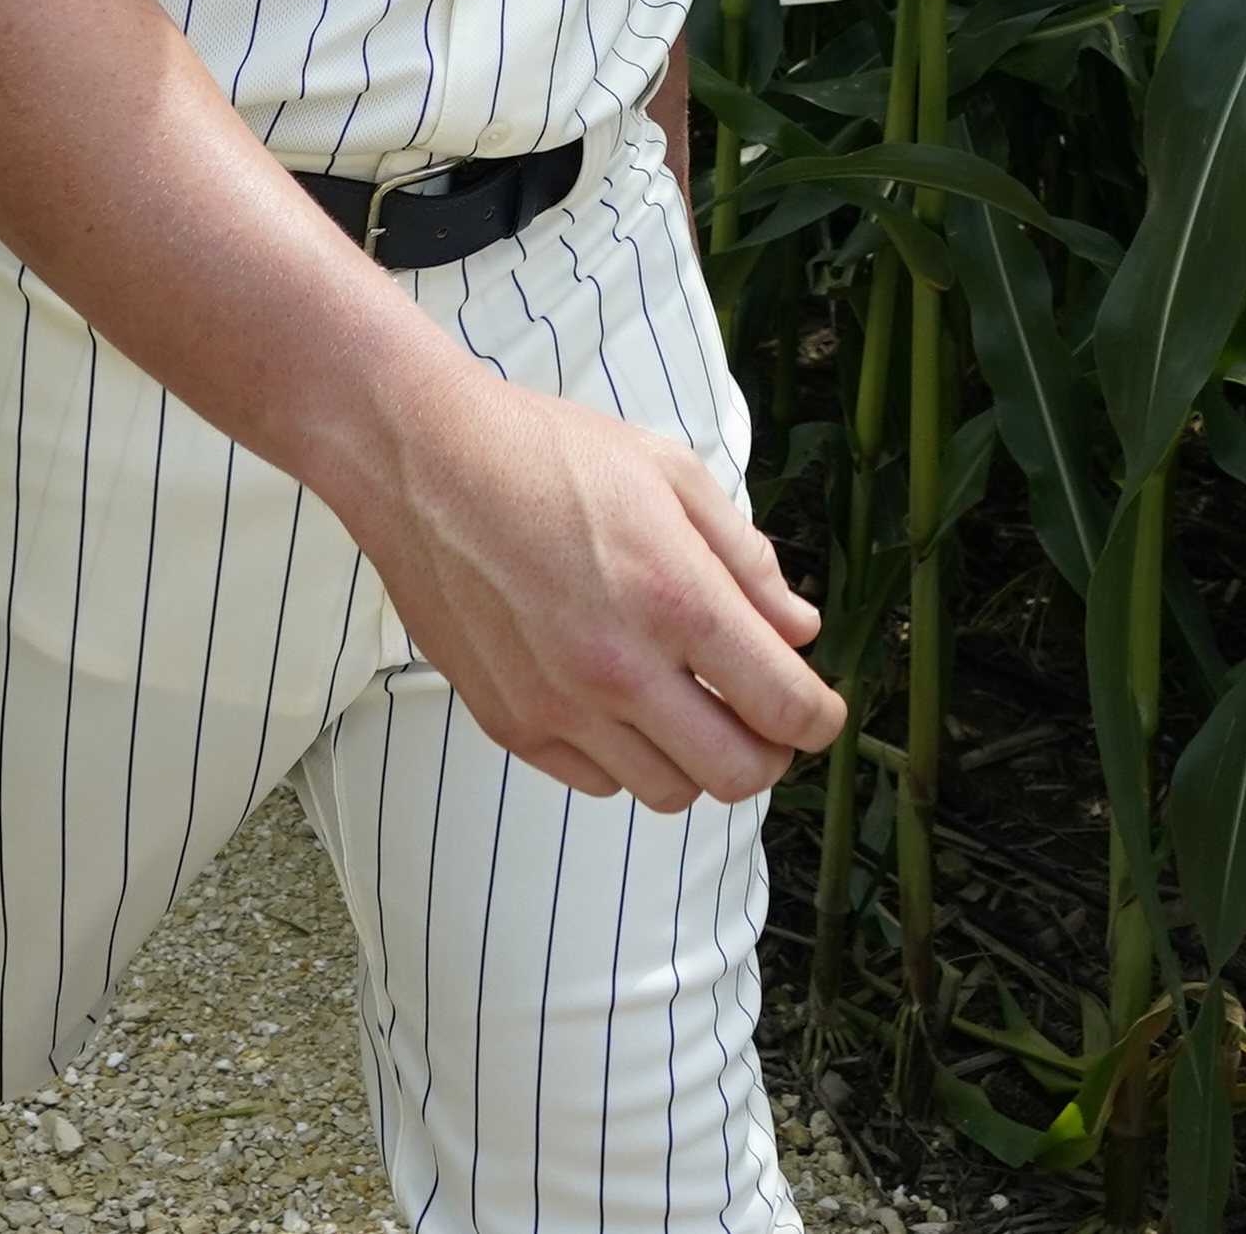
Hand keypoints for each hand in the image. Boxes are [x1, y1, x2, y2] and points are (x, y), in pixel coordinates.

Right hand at [333, 368, 841, 811]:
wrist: (425, 462)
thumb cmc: (548, 453)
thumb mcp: (670, 474)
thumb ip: (746, 560)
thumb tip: (798, 629)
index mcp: (675, 598)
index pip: (783, 706)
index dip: (820, 719)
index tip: (820, 711)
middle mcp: (620, 667)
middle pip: (735, 774)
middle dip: (769, 755)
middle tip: (764, 720)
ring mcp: (559, 705)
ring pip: (667, 791)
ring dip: (695, 760)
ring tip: (689, 709)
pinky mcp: (510, 723)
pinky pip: (596, 783)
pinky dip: (624, 760)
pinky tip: (620, 706)